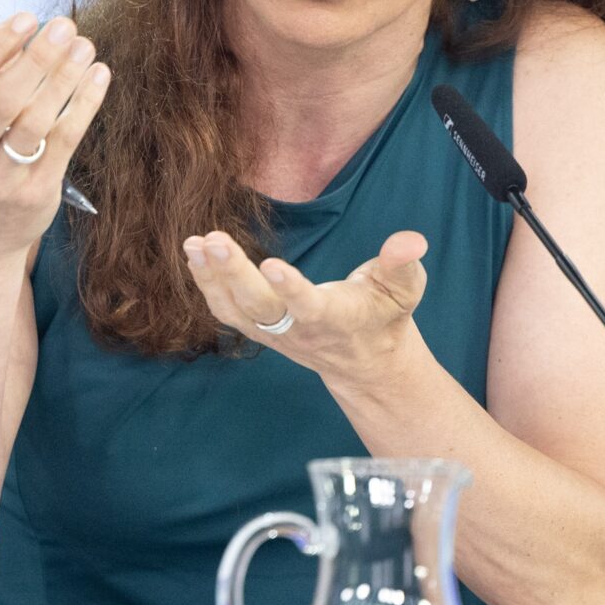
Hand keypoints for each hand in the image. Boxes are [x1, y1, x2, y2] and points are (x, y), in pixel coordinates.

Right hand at [0, 13, 109, 268]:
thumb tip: (18, 40)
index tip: (27, 19)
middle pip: (4, 98)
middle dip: (38, 57)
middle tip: (65, 27)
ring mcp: (1, 179)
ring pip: (37, 120)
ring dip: (65, 77)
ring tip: (86, 47)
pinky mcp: (36, 193)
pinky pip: (65, 140)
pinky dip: (84, 104)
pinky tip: (98, 77)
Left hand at [182, 228, 429, 382]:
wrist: (366, 363)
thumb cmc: (385, 316)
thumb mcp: (405, 289)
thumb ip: (403, 264)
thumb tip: (410, 241)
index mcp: (337, 319)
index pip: (310, 307)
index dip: (291, 289)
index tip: (270, 264)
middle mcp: (300, 330)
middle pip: (261, 307)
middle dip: (235, 275)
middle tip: (214, 241)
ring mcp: (275, 333)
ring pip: (236, 310)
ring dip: (211, 279)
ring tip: (194, 243)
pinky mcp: (260, 330)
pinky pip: (226, 311)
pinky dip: (207, 285)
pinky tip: (194, 254)